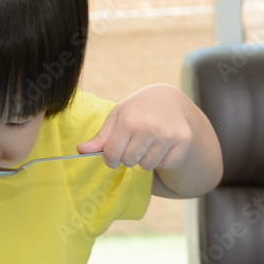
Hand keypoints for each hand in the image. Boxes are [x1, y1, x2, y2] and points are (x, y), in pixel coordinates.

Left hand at [76, 85, 192, 170]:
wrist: (169, 98)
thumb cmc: (137, 110)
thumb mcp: (117, 118)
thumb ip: (99, 138)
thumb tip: (79, 151)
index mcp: (129, 120)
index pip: (112, 155)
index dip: (110, 158)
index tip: (113, 154)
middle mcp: (149, 126)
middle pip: (129, 161)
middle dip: (128, 157)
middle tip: (134, 143)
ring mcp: (168, 134)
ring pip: (147, 165)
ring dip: (145, 159)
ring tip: (148, 142)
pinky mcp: (183, 140)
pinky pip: (166, 164)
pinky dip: (162, 158)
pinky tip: (162, 143)